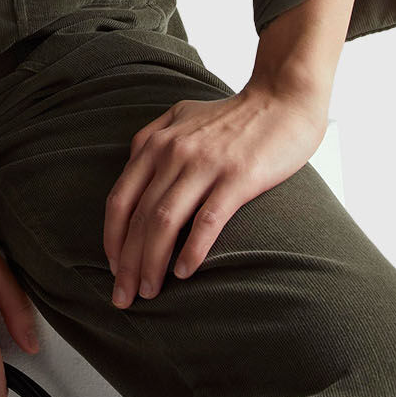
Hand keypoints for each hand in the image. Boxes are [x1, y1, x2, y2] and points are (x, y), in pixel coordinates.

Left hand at [104, 73, 329, 308]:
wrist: (284, 99)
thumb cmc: (235, 115)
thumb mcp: (182, 117)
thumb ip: (153, 140)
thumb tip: (133, 172)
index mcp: (155, 143)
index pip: (119, 200)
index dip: (112, 240)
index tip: (114, 269)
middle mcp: (173, 153)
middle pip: (138, 217)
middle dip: (126, 263)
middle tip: (123, 297)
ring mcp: (205, 164)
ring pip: (165, 221)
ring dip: (152, 262)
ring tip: (150, 292)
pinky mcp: (238, 177)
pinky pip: (207, 220)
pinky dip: (192, 250)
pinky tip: (185, 273)